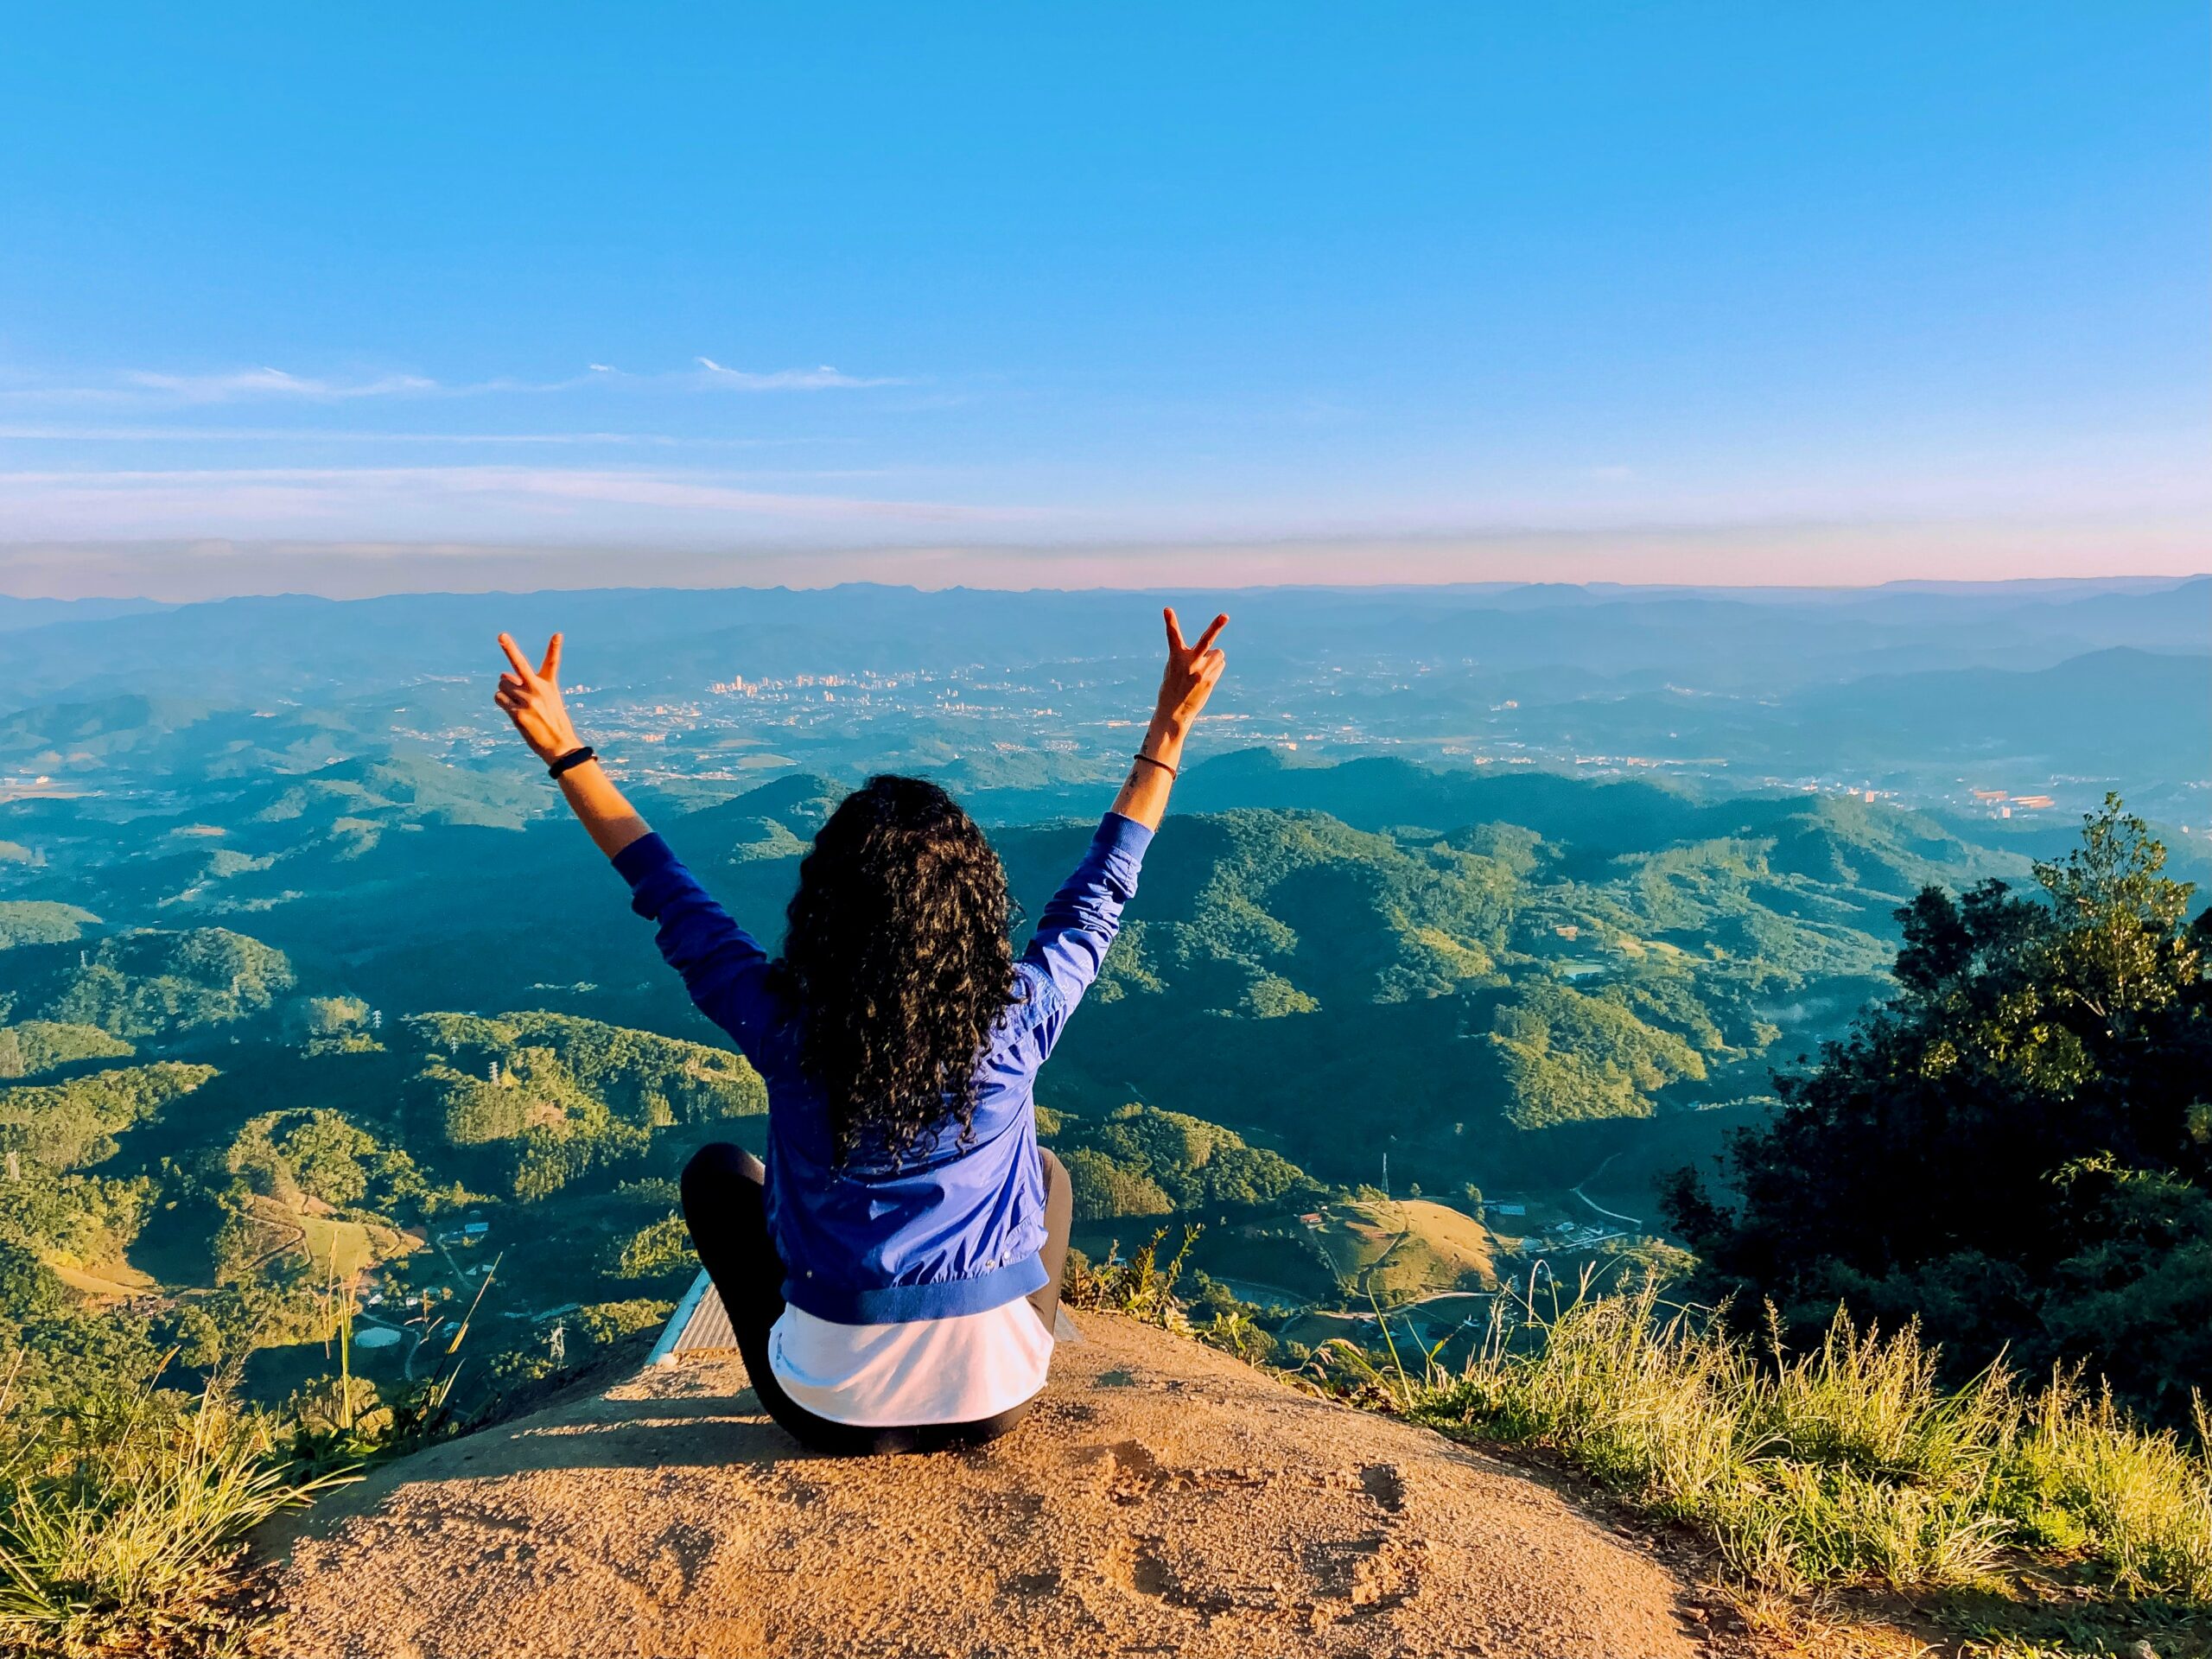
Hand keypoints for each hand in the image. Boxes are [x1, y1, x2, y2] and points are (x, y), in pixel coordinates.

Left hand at [493, 632, 581, 764]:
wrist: (559, 746)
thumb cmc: (553, 723)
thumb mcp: (548, 701)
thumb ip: (525, 686)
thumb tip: (502, 675)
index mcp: (549, 685)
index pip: (553, 663)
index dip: (555, 647)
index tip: (558, 635)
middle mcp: (538, 689)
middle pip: (519, 664)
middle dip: (509, 647)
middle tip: (501, 635)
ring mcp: (527, 701)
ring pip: (502, 684)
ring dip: (504, 690)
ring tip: (516, 702)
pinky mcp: (517, 713)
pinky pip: (499, 698)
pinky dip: (502, 701)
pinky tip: (511, 709)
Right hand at [1151, 607, 1229, 740]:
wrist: (1174, 711)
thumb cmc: (1172, 686)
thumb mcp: (1173, 668)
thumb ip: (1190, 656)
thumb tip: (1219, 654)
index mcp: (1176, 657)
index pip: (1172, 636)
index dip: (1170, 622)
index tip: (1167, 609)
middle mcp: (1190, 663)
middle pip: (1206, 640)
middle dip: (1216, 626)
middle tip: (1225, 616)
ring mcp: (1202, 672)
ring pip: (1218, 654)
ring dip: (1213, 658)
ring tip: (1201, 670)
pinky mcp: (1211, 680)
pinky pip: (1219, 665)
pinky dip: (1215, 668)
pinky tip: (1204, 678)